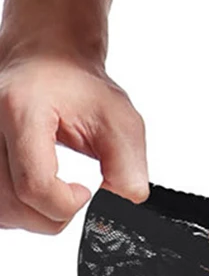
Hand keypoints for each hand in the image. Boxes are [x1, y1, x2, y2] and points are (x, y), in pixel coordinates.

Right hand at [0, 42, 148, 233]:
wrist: (45, 59)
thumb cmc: (80, 87)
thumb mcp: (122, 125)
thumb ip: (128, 174)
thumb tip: (118, 210)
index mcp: (20, 110)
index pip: (34, 186)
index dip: (66, 203)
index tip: (86, 191)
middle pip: (12, 204)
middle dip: (53, 215)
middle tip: (74, 196)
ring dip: (33, 216)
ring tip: (56, 195)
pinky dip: (16, 210)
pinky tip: (34, 194)